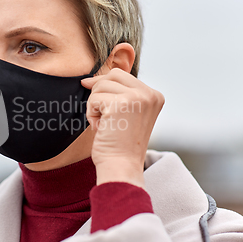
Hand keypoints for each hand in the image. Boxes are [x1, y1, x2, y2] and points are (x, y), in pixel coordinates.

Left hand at [81, 68, 164, 187]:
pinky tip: (100, 128)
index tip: (102, 108)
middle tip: (102, 116)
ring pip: (101, 86)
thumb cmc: (118, 144)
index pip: (122, 76)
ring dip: (94, 106)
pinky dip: (91, 114)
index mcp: (154, 96)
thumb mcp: (124, 113)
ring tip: (103, 124)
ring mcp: (138, 98)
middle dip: (99, 93)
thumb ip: (115, 93)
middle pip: (112, 75)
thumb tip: (87, 80)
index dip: (105, 87)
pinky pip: (93, 99)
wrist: (120, 166)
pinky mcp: (122, 104)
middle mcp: (150, 95)